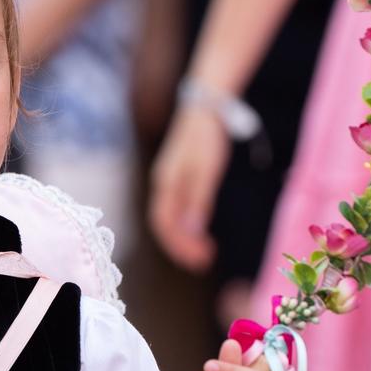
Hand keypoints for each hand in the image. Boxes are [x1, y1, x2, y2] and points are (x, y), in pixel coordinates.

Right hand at [148, 102, 229, 271]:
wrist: (206, 108)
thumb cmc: (206, 138)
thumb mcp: (206, 170)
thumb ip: (199, 200)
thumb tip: (192, 231)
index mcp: (166, 184)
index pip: (164, 224)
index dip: (179, 245)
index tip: (200, 260)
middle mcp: (164, 185)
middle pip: (165, 225)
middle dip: (182, 246)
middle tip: (204, 262)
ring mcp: (170, 181)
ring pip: (171, 218)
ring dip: (185, 237)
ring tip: (205, 251)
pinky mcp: (179, 177)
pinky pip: (178, 209)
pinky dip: (188, 224)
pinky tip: (201, 230)